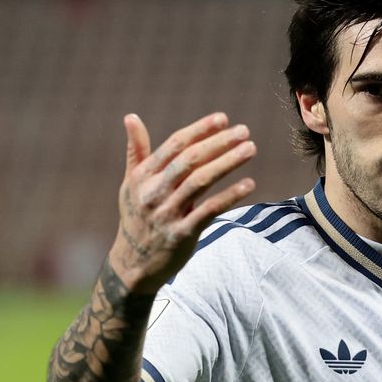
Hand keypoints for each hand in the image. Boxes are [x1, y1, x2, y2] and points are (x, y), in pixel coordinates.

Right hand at [108, 112, 255, 293]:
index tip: (223, 118)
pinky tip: (249, 184)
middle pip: (190, 161)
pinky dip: (229, 196)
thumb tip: (130, 116)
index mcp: (143, 176)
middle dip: (218, 143)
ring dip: (227, 163)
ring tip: (250, 149)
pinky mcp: (182, 234)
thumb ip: (136, 151)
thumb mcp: (130, 184)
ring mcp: (168, 214)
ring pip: (200, 182)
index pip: (174, 146)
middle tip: (244, 131)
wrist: (133, 264)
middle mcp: (154, 192)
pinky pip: (208, 211)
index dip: (199, 130)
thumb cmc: (136, 218)